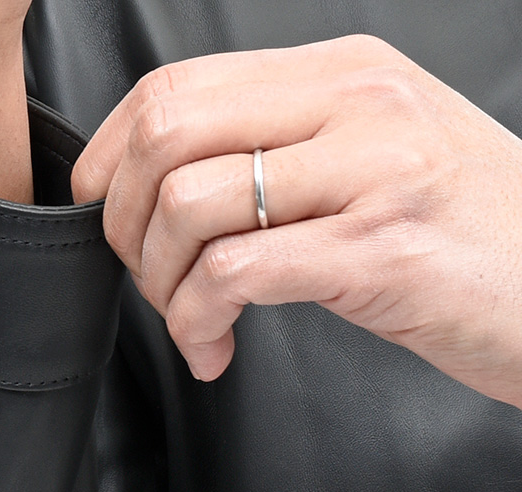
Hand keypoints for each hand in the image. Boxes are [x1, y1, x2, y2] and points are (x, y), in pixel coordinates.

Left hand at [70, 34, 521, 408]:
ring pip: (190, 206)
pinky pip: (234, 275)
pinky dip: (196, 323)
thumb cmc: (455, 233)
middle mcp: (353, 104)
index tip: (106, 214)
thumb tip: (165, 188)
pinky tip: (214, 348)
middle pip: (165, 136)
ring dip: (162, 285)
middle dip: (125, 224)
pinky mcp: (379, 248)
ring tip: (190, 321)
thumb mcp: (366, 160)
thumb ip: (276, 154)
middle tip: (148, 276)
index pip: (173, 87)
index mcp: (337, 73)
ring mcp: (371, 170)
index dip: (110, 158)